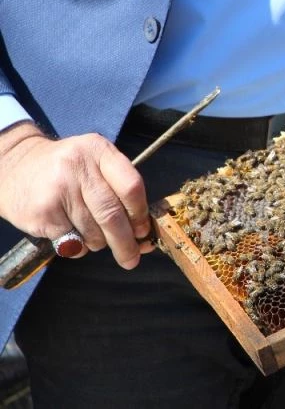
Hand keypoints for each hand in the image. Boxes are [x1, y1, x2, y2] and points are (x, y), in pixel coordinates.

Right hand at [0, 122, 154, 268]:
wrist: (14, 166)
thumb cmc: (67, 170)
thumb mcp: (94, 163)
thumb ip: (120, 191)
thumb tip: (144, 238)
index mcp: (99, 150)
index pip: (131, 186)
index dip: (140, 214)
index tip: (143, 231)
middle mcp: (78, 166)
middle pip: (112, 214)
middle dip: (125, 243)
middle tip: (131, 259)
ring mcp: (58, 189)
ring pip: (93, 232)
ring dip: (99, 243)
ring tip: (92, 235)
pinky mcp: (42, 212)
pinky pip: (72, 242)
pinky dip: (78, 247)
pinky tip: (72, 234)